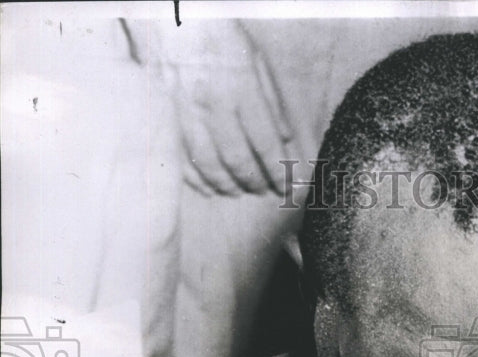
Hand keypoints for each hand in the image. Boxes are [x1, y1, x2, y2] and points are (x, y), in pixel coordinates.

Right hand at [134, 19, 296, 196]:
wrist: (166, 12)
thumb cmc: (215, 32)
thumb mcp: (253, 58)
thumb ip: (271, 100)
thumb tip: (285, 139)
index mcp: (241, 88)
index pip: (266, 144)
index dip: (279, 171)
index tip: (289, 188)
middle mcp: (213, 104)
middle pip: (238, 160)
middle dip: (254, 182)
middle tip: (263, 191)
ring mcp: (184, 111)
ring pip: (208, 164)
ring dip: (226, 185)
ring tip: (237, 191)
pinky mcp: (162, 114)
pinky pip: (179, 156)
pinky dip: (196, 178)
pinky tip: (207, 187)